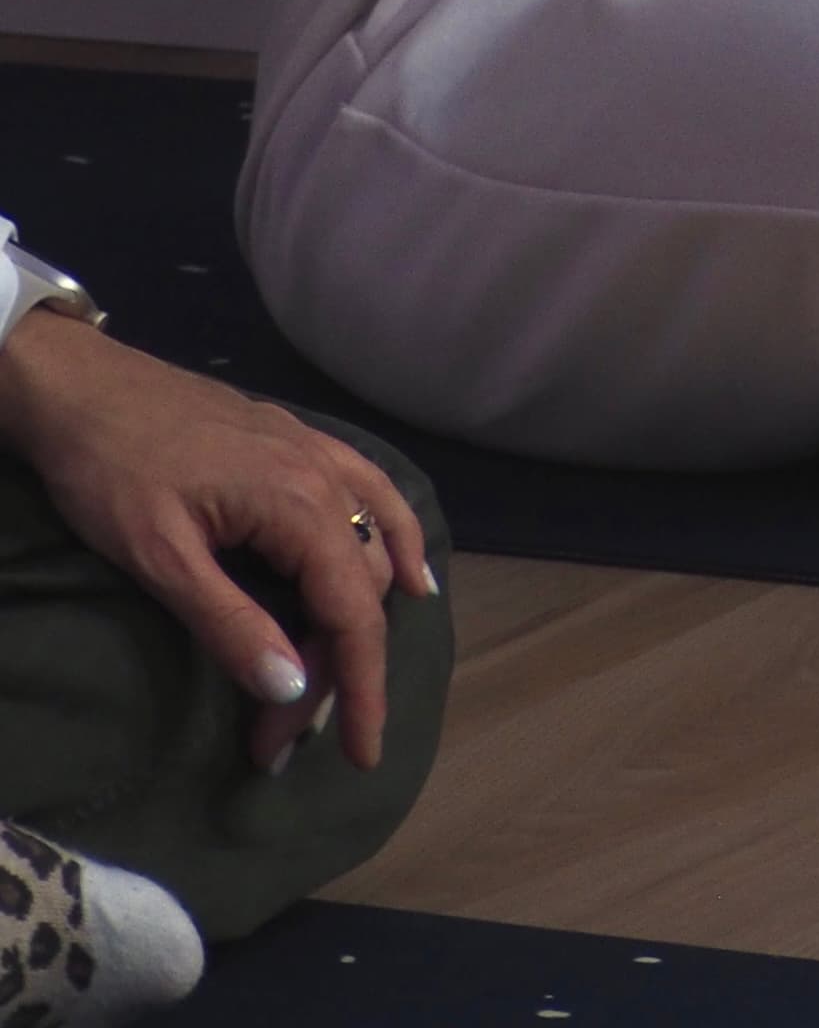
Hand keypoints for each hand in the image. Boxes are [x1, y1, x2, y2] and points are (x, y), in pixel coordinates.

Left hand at [0, 319, 435, 771]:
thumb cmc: (115, 474)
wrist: (86, 390)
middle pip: (361, 588)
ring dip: (368, 615)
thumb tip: (291, 688)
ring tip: (357, 679)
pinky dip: (396, 536)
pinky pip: (371, 492)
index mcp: (298, 505)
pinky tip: (404, 567)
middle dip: (336, 671)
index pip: (352, 612)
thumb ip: (230, 623)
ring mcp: (316, 452)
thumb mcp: (162, 559)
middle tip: (280, 737)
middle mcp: (326, 476)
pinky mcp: (298, 442)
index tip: (358, 754)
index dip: (359, 688)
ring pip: (376, 542)